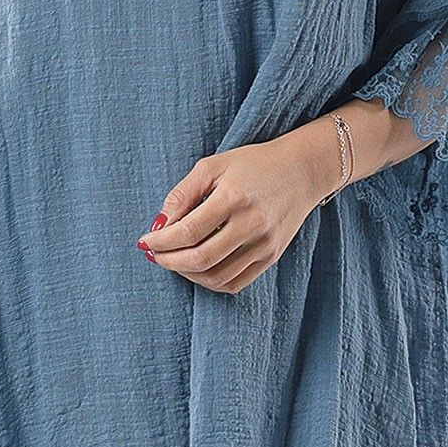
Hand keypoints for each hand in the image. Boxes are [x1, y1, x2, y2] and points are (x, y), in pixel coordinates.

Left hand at [135, 137, 320, 294]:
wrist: (302, 171)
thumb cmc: (253, 164)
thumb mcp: (213, 166)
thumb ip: (183, 193)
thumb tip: (160, 224)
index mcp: (234, 197)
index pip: (189, 231)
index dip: (161, 241)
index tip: (145, 241)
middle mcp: (252, 224)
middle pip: (200, 258)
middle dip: (169, 261)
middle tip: (154, 254)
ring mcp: (264, 244)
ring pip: (216, 276)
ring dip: (187, 274)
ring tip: (173, 260)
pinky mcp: (272, 257)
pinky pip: (235, 283)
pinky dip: (210, 281)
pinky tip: (197, 268)